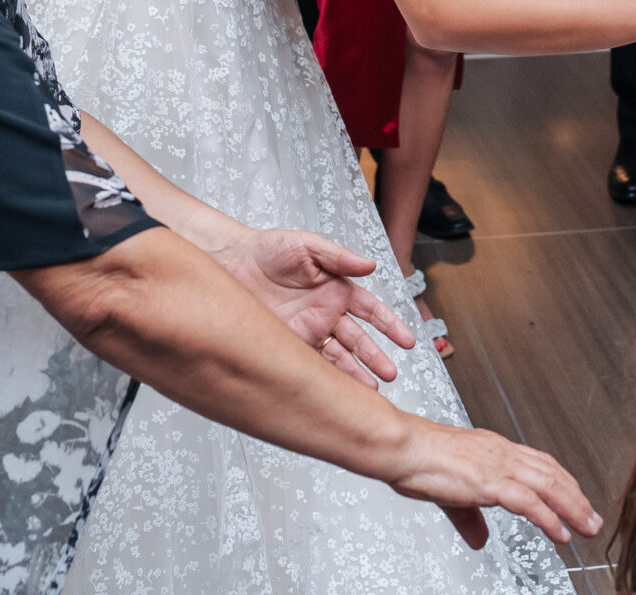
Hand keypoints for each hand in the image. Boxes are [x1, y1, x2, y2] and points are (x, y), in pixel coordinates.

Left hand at [209, 227, 413, 386]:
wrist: (229, 262)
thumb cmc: (268, 248)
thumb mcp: (307, 246)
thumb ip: (339, 257)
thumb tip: (370, 265)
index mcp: (337, 289)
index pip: (371, 311)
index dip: (390, 325)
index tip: (407, 340)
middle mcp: (326, 313)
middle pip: (358, 340)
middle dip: (376, 357)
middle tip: (390, 373)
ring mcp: (308, 331)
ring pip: (338, 357)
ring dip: (355, 373)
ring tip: (369, 390)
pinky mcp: (287, 343)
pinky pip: (310, 363)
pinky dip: (325, 377)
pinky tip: (335, 388)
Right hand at [386, 418, 600, 550]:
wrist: (402, 447)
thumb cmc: (419, 460)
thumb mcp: (451, 492)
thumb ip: (470, 517)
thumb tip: (479, 538)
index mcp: (494, 449)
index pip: (540, 463)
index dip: (563, 482)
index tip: (577, 499)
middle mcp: (502, 453)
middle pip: (552, 473)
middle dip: (576, 498)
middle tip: (593, 519)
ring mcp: (497, 465)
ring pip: (548, 485)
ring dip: (573, 508)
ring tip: (587, 528)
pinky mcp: (489, 481)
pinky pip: (528, 502)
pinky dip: (549, 518)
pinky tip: (560, 533)